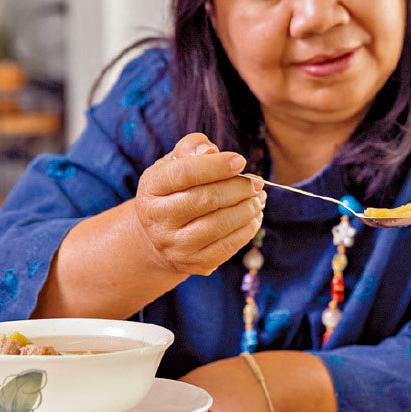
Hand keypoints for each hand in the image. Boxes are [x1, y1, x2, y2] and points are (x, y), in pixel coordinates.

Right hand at [132, 133, 265, 275]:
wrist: (158, 236)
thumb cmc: (173, 190)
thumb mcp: (174, 163)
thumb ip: (192, 148)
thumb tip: (210, 152)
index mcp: (151, 188)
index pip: (185, 174)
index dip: (216, 166)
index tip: (240, 161)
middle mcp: (157, 219)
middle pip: (206, 200)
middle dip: (238, 188)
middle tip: (257, 182)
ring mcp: (175, 245)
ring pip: (219, 225)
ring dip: (247, 209)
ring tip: (259, 198)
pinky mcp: (193, 263)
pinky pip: (227, 246)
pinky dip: (247, 230)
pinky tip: (254, 216)